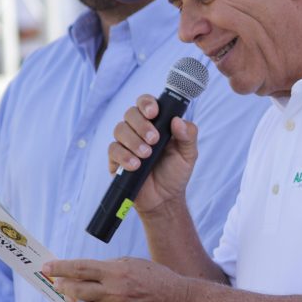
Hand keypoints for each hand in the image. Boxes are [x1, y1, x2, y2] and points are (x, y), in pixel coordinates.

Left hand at [43, 257, 186, 301]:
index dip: (61, 268)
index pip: (81, 269)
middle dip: (64, 286)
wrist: (175, 301)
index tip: (48, 267)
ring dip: (84, 301)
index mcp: (116, 272)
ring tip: (97, 294)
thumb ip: (107, 268)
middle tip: (60, 283)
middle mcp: (114, 292)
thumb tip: (83, 273)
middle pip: (77, 290)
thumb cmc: (155, 279)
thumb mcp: (131, 263)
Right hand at [109, 94, 198, 212]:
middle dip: (141, 125)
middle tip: (154, 140)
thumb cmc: (176, 172)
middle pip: (131, 113)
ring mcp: (126, 143)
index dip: (147, 103)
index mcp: (156, 123)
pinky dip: (124, 156)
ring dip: (133, 141)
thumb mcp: (189, 153)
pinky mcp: (116, 159)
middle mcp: (138, 129)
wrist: (165, 199)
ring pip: (120, 129)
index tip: (153, 112)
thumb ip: (188, 135)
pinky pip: (113, 150)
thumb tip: (178, 121)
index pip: (146, 103)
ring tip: (147, 154)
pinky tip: (135, 165)